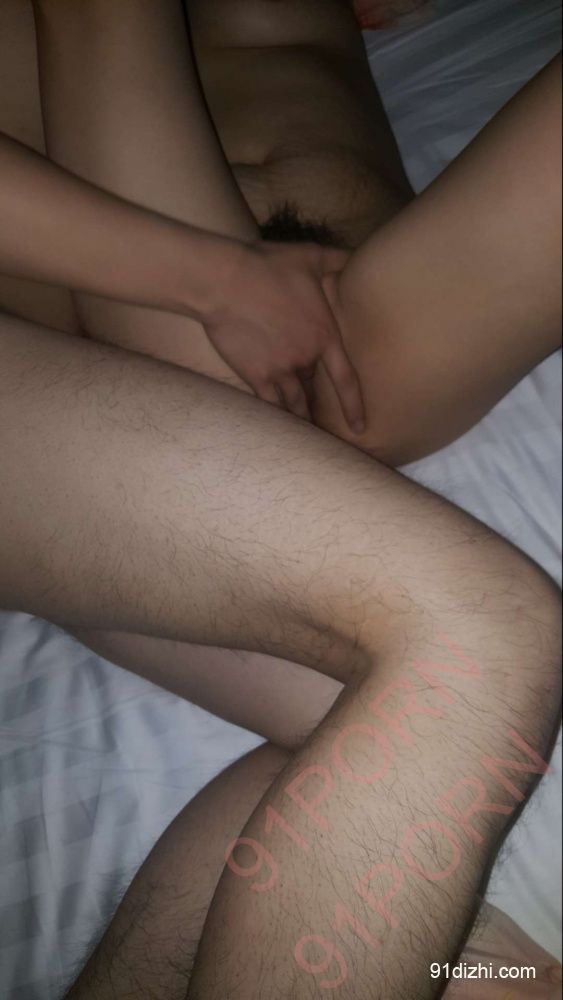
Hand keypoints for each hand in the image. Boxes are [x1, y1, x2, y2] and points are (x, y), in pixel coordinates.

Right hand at [204, 241, 364, 431]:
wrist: (224, 281)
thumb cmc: (267, 265)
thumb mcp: (310, 255)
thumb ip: (339, 258)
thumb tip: (359, 255)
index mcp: (324, 335)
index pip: (346, 379)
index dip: (353, 406)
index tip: (359, 427)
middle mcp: (306, 359)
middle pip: (314, 385)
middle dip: (315, 394)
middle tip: (321, 416)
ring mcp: (281, 370)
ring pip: (295, 402)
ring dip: (300, 417)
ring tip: (303, 437)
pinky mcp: (256, 376)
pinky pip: (271, 405)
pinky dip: (276, 418)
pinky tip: (278, 432)